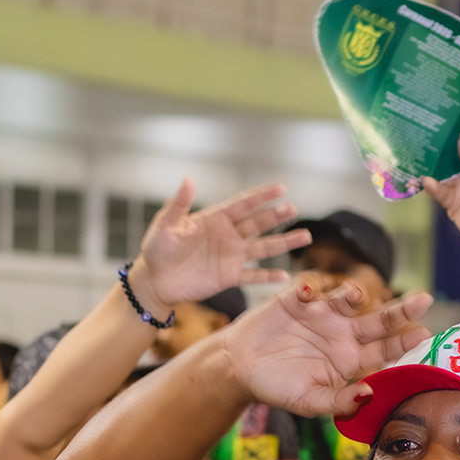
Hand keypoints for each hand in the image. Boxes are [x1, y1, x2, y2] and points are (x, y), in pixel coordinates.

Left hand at [129, 179, 311, 310]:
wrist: (155, 280)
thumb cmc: (157, 249)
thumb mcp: (165, 225)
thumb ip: (179, 204)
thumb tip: (189, 179)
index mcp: (214, 218)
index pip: (243, 204)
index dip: (261, 197)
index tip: (281, 188)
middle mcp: (228, 235)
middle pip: (258, 224)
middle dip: (276, 216)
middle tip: (294, 208)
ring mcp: (231, 257)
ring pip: (263, 248)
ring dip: (283, 243)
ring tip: (304, 236)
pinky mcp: (229, 277)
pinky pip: (253, 276)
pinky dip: (268, 277)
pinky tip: (285, 276)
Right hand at [222, 281, 433, 417]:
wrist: (241, 369)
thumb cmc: (278, 388)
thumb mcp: (309, 402)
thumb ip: (339, 401)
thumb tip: (369, 394)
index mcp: (350, 360)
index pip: (384, 351)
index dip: (402, 343)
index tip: (422, 334)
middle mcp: (342, 334)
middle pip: (378, 321)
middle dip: (400, 310)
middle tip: (424, 299)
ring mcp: (321, 315)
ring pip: (347, 299)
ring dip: (352, 294)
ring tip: (354, 296)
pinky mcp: (297, 300)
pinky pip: (308, 289)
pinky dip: (310, 289)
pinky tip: (309, 294)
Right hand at [421, 133, 459, 252]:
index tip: (450, 118)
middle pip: (455, 157)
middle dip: (443, 147)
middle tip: (427, 130)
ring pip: (444, 173)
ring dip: (433, 165)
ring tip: (419, 152)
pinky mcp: (453, 202)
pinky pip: (440, 191)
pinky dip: (432, 185)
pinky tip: (426, 179)